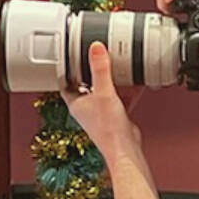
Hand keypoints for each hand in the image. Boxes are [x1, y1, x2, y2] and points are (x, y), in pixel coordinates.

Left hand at [60, 43, 144, 159]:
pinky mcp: (114, 117)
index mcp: (76, 103)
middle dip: (91, 72)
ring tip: (116, 67)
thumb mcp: (104, 92)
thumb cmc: (109, 129)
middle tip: (97, 58)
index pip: (65, 82)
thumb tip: (96, 49)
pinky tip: (133, 83)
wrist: (125, 149)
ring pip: (102, 91)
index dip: (67, 69)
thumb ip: (100, 69)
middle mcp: (86, 109)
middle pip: (85, 85)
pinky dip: (124, 91)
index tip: (72, 56)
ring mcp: (100, 113)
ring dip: (109, 80)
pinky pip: (117, 99)